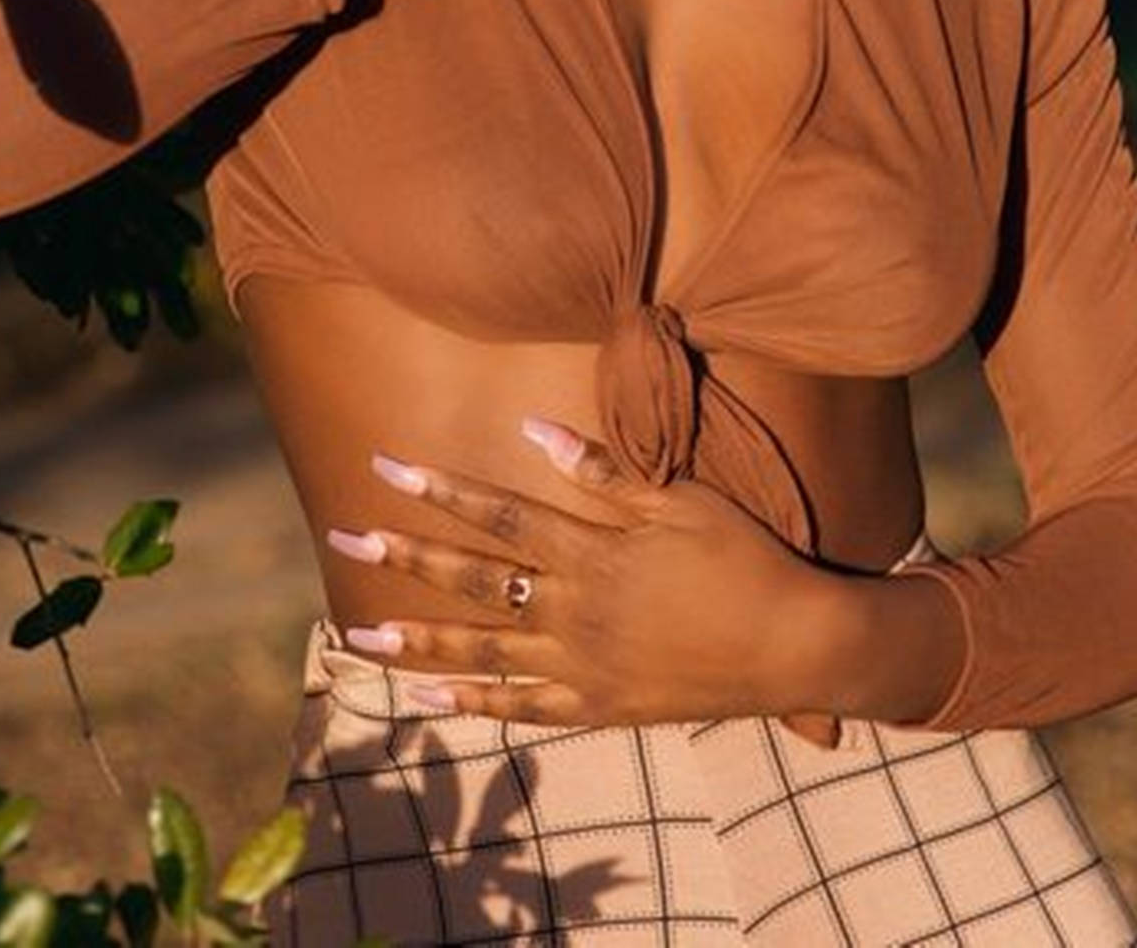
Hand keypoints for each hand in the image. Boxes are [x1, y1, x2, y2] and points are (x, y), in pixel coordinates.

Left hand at [324, 418, 836, 732]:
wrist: (792, 646)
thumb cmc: (742, 559)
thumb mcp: (679, 499)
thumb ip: (602, 471)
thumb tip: (534, 428)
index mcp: (592, 550)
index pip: (498, 513)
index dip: (439, 490)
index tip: (385, 469)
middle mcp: (575, 609)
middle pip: (474, 581)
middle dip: (406, 557)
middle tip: (344, 537)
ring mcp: (582, 665)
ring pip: (482, 652)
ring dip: (416, 640)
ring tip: (358, 634)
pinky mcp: (598, 706)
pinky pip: (521, 707)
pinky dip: (471, 702)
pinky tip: (428, 696)